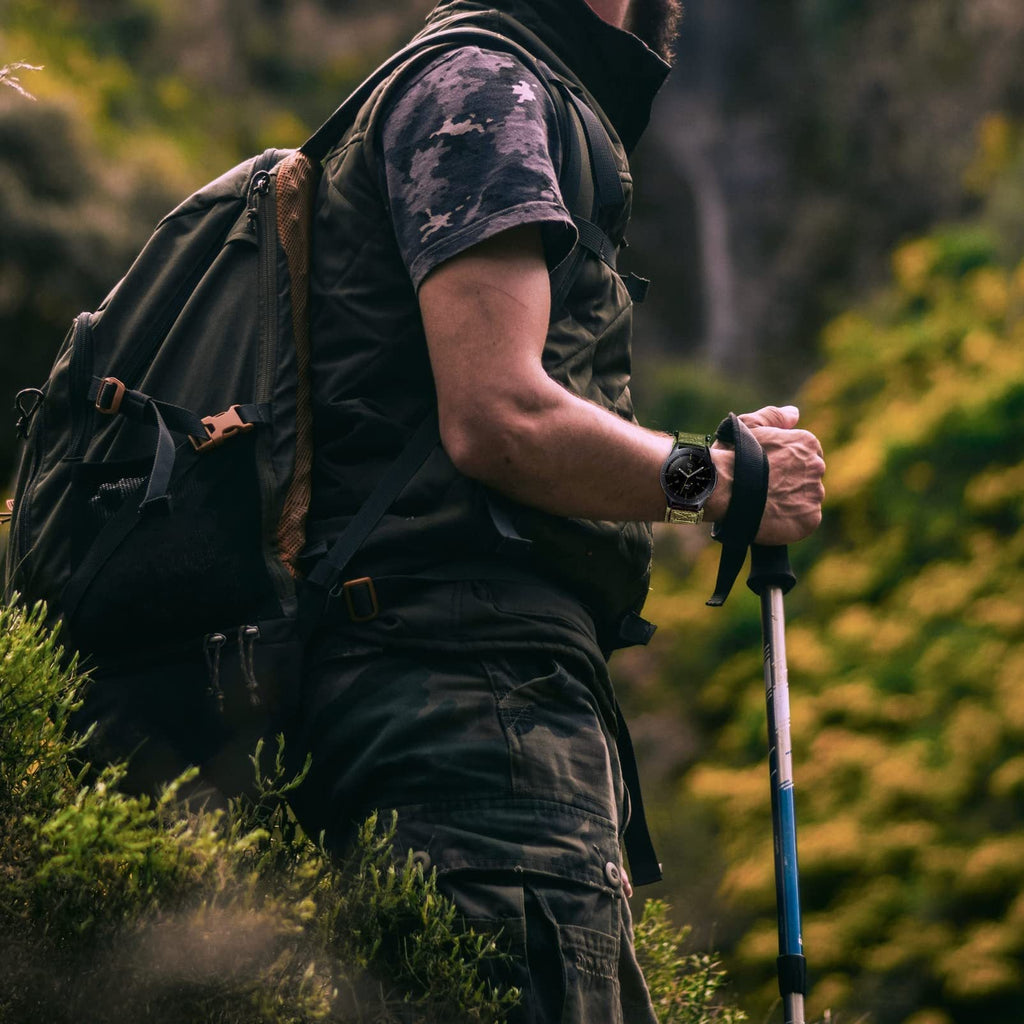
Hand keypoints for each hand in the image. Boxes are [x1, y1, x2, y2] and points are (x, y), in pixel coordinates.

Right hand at [710, 405, 824, 545]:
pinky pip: (804, 522)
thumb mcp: (748, 425)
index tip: (768, 473)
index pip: (805, 457)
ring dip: (790, 503)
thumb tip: (794, 414)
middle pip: (807, 478)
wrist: (722, 488)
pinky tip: (770, 518)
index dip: (785, 465)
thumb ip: (774, 416)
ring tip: (764, 505)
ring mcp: (814, 494)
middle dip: (790, 484)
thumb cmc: (731, 455)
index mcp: (807, 443)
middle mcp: (817, 467)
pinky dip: (789, 522)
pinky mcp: (809, 520)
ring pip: (806, 501)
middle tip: (764, 490)